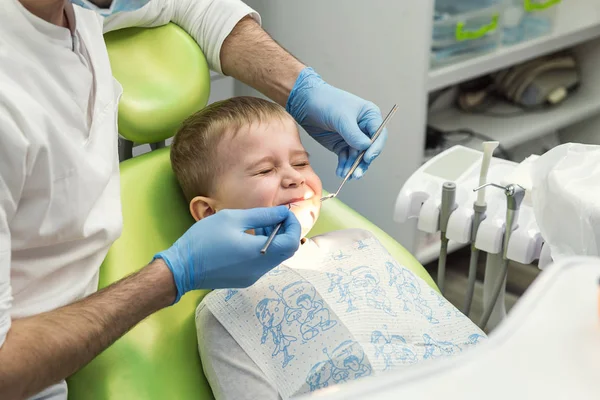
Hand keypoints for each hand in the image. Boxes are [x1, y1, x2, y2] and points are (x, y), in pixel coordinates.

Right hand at [154, 206, 300, 302]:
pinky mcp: (244, 280)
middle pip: (286, 251)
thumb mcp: (233, 219)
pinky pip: (262, 263)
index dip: (293, 225)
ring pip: (275, 256)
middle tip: (270, 217)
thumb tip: (283, 212)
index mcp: (259, 253)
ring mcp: (252, 277)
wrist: (181, 268)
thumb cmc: (203, 240)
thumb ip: (262, 215)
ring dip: (273, 239)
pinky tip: (246, 237)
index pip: (291, 242)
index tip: (284, 212)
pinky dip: (263, 248)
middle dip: (283, 231)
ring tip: (256, 225)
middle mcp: (260, 269)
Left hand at [286, 67, 387, 179]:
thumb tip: (366, 147)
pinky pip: (345, 158)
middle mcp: (363, 128)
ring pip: (357, 157)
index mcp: (369, 116)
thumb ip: (353, 133)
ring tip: (346, 175)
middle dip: (363, 162)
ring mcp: (352, 138)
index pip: (379, 135)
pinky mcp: (340, 145)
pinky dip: (344, 166)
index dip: (375, 148)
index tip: (367, 157)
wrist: (305, 103)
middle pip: (369, 149)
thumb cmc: (326, 102)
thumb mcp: (341, 117)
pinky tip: (341, 172)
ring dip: (352, 167)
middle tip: (357, 173)